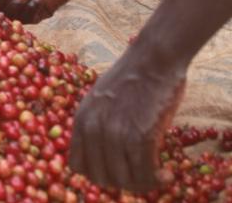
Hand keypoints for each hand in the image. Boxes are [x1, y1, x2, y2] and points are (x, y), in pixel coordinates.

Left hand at [69, 49, 187, 192]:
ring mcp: (117, 132)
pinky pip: (146, 173)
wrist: (153, 60)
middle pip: (101, 177)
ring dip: (143, 184)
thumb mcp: (100, 100)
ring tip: (156, 175)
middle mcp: (94, 127)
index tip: (115, 172)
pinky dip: (158, 179)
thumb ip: (97, 125)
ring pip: (124, 180)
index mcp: (81, 119)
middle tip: (139, 176)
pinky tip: (167, 174)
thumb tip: (102, 157)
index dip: (97, 174)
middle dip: (121, 182)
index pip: (77, 165)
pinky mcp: (142, 135)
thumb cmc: (131, 79)